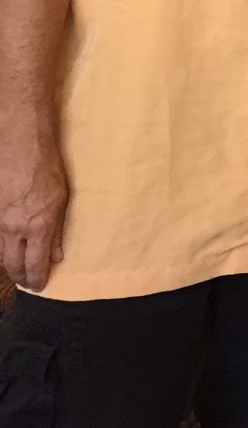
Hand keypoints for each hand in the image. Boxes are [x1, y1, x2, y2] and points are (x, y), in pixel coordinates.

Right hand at [0, 135, 68, 290]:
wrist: (20, 143)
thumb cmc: (45, 167)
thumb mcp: (61, 199)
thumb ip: (57, 230)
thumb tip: (57, 255)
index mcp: (37, 226)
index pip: (35, 265)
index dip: (36, 279)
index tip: (39, 284)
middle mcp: (14, 228)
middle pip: (12, 265)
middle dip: (20, 277)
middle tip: (26, 281)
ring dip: (8, 262)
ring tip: (17, 265)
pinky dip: (0, 244)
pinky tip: (6, 244)